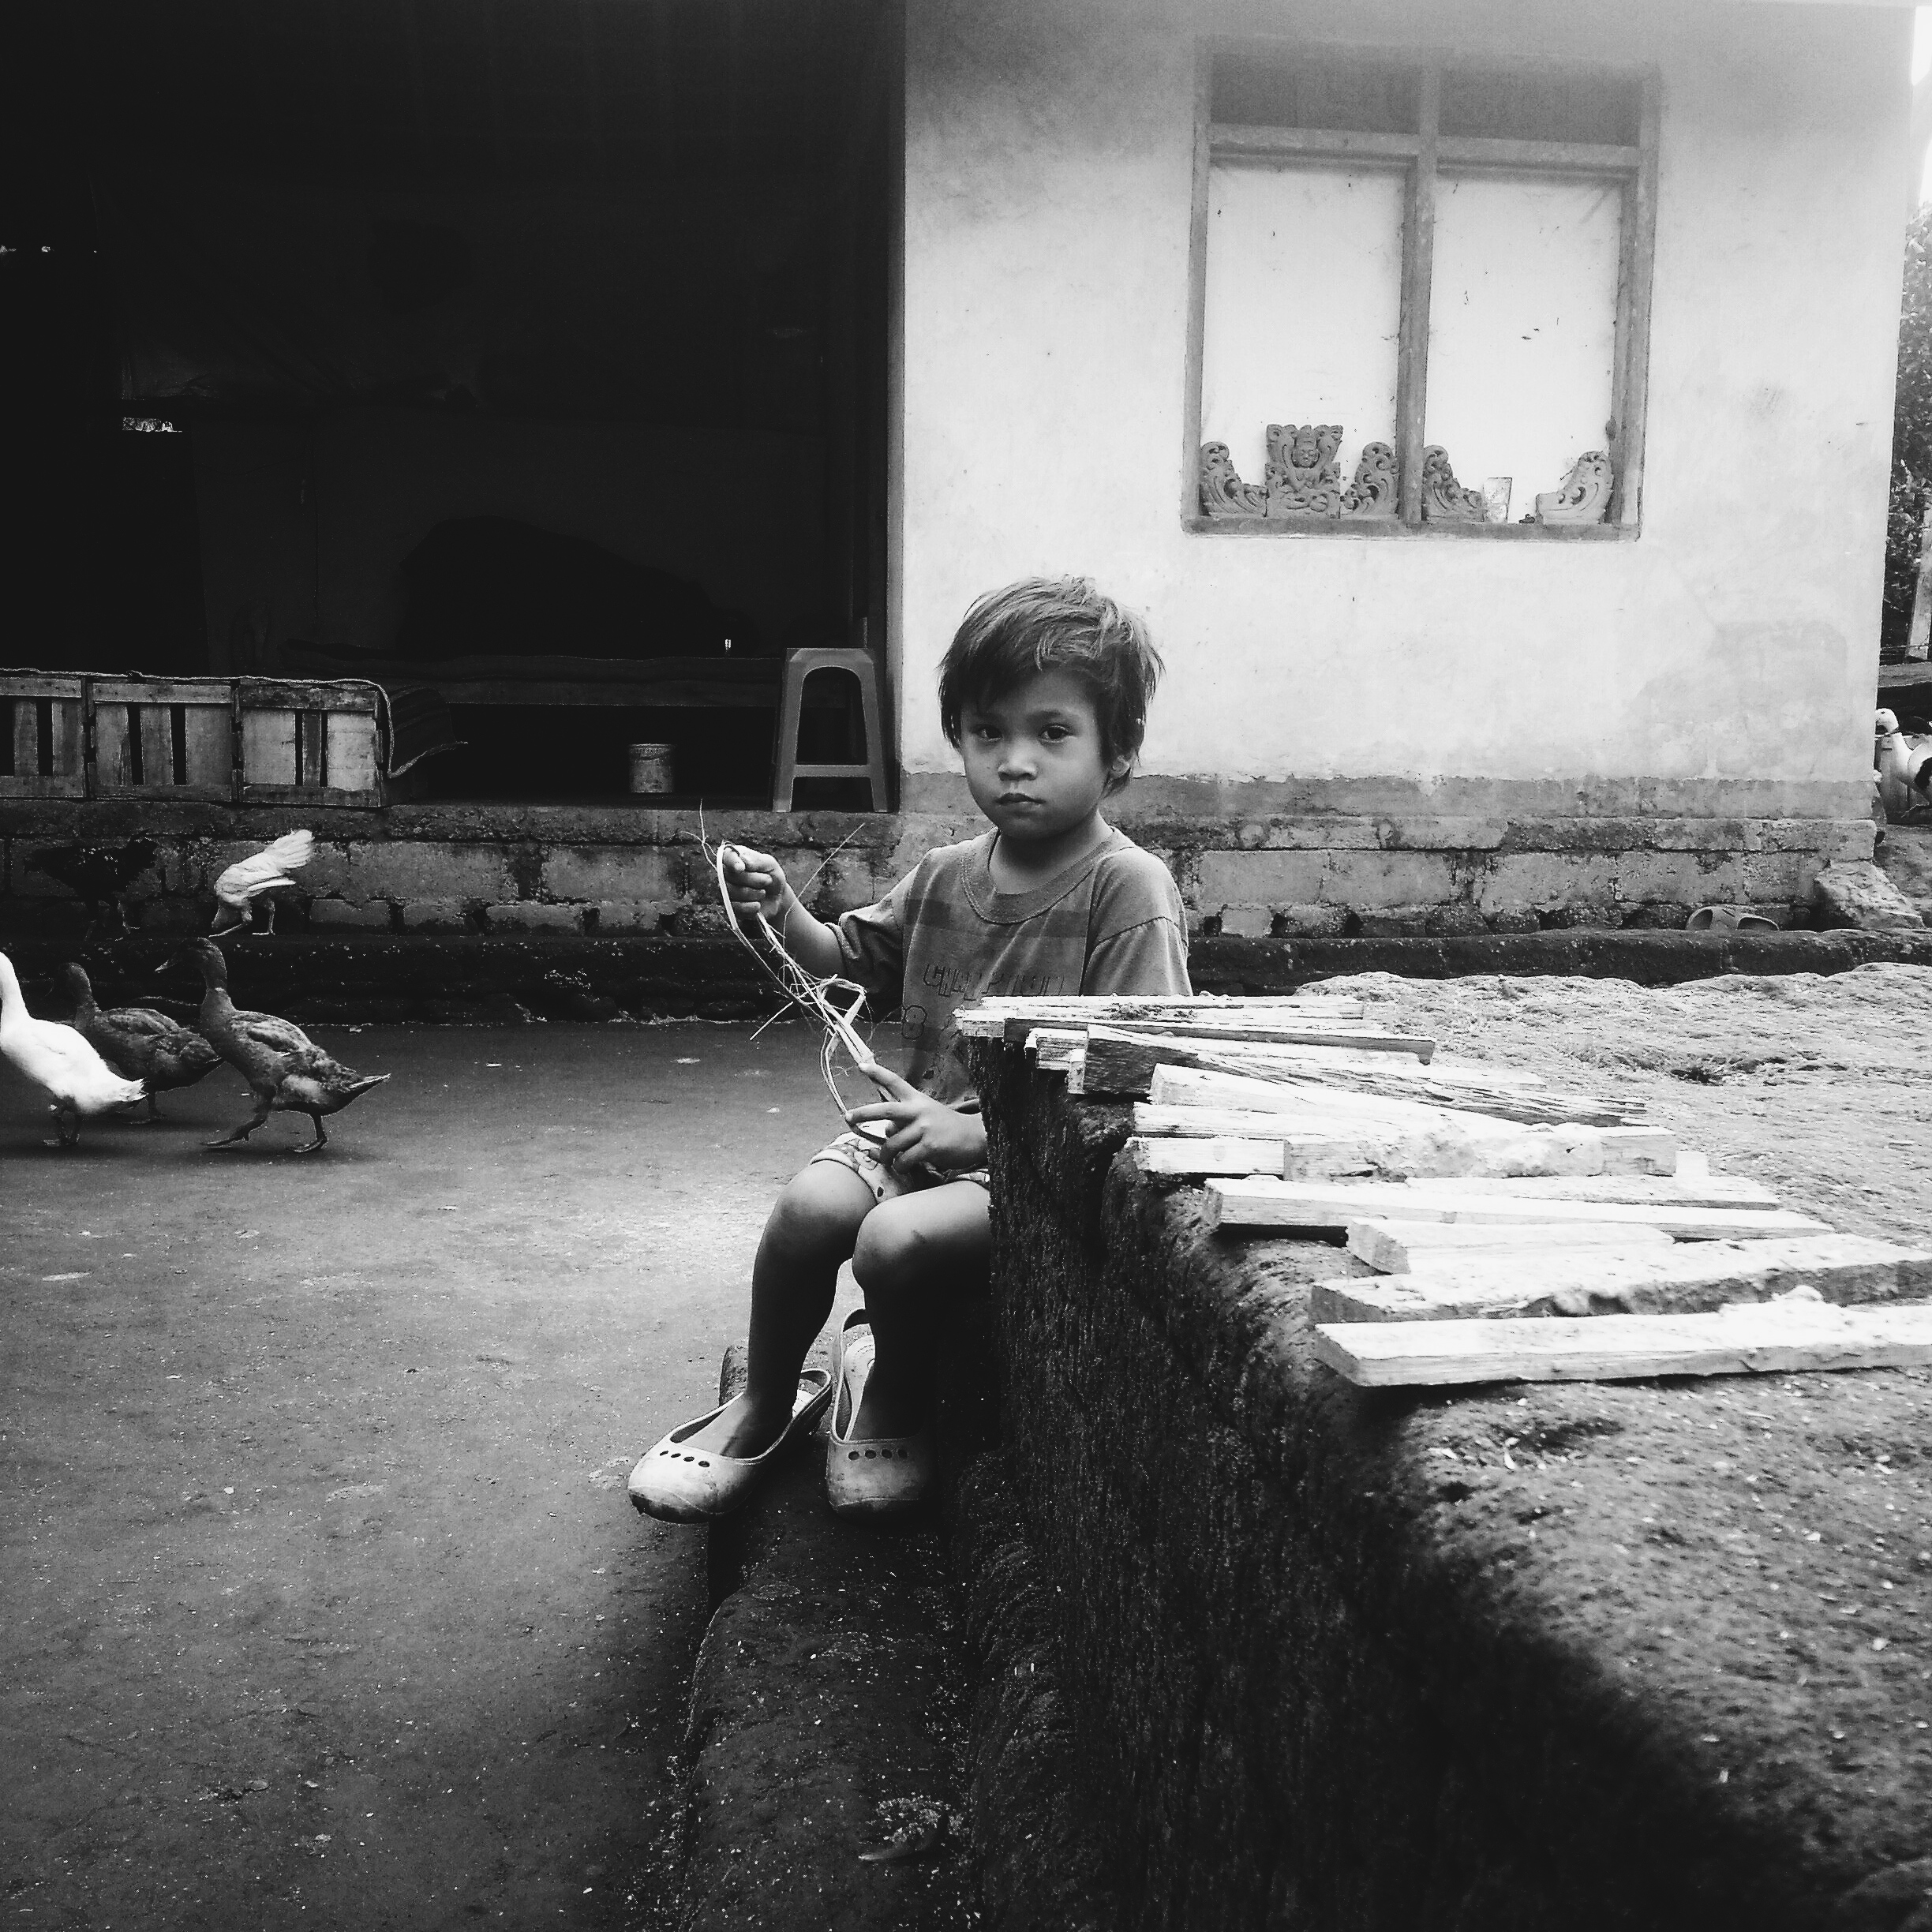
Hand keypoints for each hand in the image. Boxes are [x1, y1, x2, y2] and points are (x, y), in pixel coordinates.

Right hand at [719, 843, 789, 922]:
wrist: (778, 897)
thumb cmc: (771, 876)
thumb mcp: (769, 864)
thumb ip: (757, 860)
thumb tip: (743, 860)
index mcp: (735, 857)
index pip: (725, 856)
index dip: (731, 862)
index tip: (740, 868)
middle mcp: (726, 873)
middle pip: (729, 876)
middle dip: (752, 879)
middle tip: (768, 880)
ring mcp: (726, 891)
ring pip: (732, 893)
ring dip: (754, 893)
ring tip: (763, 892)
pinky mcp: (731, 907)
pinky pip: (736, 907)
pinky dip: (751, 906)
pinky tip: (758, 904)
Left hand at [845, 1063, 986, 1173]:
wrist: (976, 1137)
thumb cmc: (947, 1129)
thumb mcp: (927, 1116)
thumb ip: (905, 1121)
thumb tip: (883, 1133)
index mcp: (917, 1101)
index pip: (895, 1082)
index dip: (878, 1073)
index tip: (861, 1065)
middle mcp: (919, 1111)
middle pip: (886, 1109)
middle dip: (863, 1113)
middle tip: (848, 1117)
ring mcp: (925, 1128)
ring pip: (892, 1145)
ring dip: (887, 1156)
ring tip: (891, 1160)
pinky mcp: (930, 1146)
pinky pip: (904, 1159)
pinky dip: (901, 1166)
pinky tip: (906, 1166)